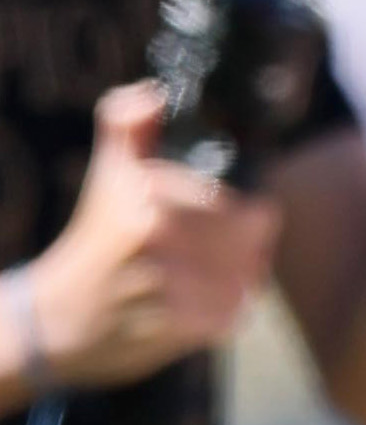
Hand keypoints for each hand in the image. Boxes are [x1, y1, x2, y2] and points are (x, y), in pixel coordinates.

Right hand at [19, 86, 278, 392]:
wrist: (50, 320)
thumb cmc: (93, 239)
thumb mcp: (109, 175)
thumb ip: (129, 126)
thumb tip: (150, 93)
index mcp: (154, 203)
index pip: (257, 215)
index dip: (250, 221)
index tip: (226, 225)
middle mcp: (162, 244)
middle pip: (253, 250)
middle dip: (242, 254)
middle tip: (212, 258)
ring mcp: (168, 289)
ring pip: (244, 285)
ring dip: (232, 285)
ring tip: (199, 283)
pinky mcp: (171, 331)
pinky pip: (228, 319)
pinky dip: (219, 317)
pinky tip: (190, 310)